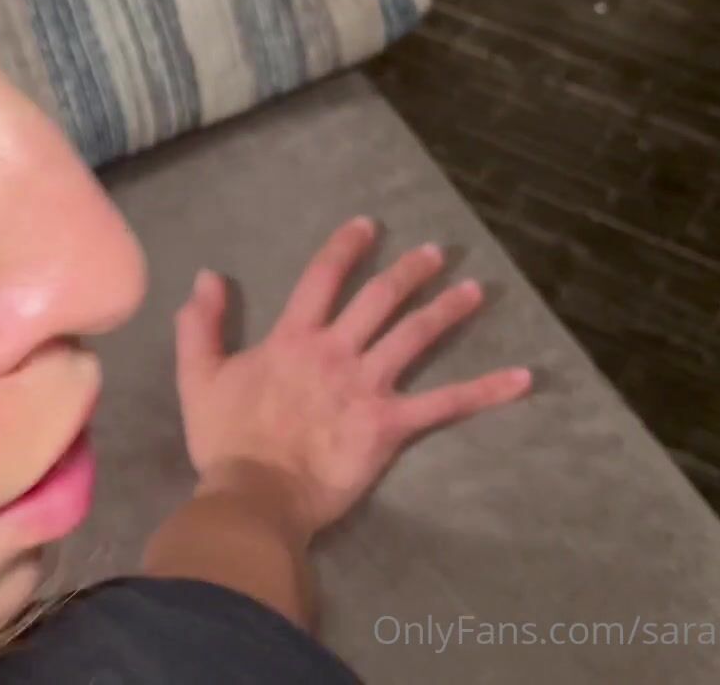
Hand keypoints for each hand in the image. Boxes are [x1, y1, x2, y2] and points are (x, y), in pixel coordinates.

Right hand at [173, 217, 531, 541]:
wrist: (254, 493)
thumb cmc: (226, 439)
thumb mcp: (198, 375)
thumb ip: (202, 324)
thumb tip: (207, 276)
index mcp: (293, 338)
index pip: (322, 278)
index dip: (345, 248)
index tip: (368, 225)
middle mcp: (336, 351)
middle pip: (379, 299)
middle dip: (409, 272)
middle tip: (435, 252)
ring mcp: (367, 386)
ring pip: (415, 336)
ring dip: (447, 310)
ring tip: (475, 290)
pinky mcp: (390, 424)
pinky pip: (446, 404)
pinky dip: (486, 390)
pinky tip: (521, 378)